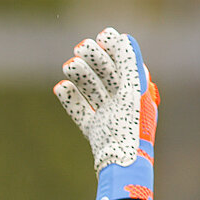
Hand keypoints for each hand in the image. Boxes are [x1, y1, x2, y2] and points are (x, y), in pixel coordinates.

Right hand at [54, 26, 158, 199]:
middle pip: (107, 74)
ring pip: (92, 90)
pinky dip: (70, 98)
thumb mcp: (134, 90)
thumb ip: (129, 63)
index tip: (101, 35)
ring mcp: (108, 116)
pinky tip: (60, 86)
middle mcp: (124, 103)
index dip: (114, 48)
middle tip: (79, 47)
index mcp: (138, 92)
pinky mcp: (95, 131)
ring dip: (80, 76)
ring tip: (68, 65)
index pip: (126, 63)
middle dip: (94, 59)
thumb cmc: (132, 126)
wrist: (121, 164)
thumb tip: (124, 38)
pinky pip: (80, 111)